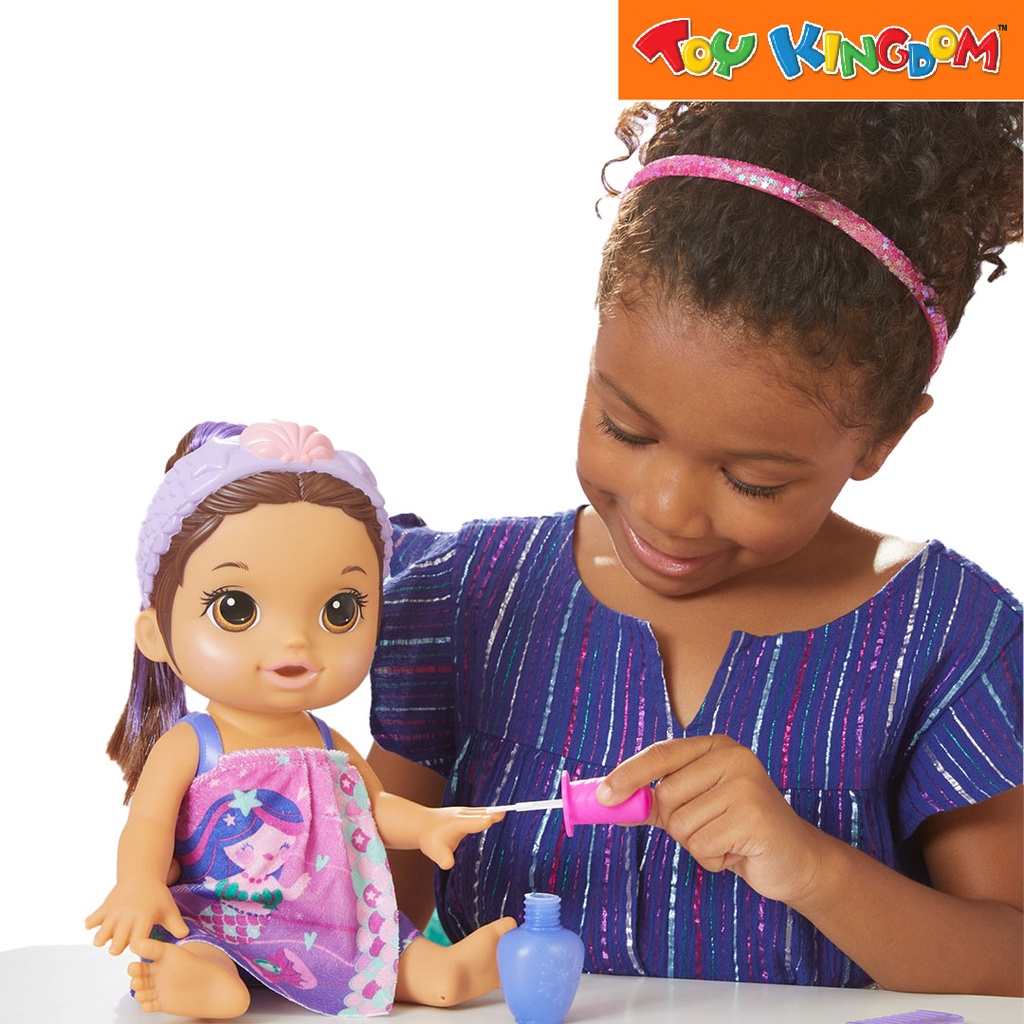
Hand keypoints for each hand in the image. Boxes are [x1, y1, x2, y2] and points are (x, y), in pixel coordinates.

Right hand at [85, 881, 188, 955]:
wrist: (142, 875)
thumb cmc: (157, 897)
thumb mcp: (169, 909)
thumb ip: (176, 925)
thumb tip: (186, 937)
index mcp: (144, 918)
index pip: (138, 943)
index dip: (138, 949)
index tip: (140, 948)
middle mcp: (127, 916)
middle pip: (117, 944)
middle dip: (118, 948)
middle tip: (121, 944)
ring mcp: (113, 912)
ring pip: (101, 935)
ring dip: (103, 939)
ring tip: (108, 936)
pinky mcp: (104, 908)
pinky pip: (91, 920)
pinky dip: (92, 924)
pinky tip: (98, 924)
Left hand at [419, 807, 504, 869]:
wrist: (423, 824)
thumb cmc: (430, 839)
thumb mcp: (434, 852)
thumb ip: (443, 859)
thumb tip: (448, 865)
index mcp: (457, 823)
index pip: (473, 822)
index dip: (483, 821)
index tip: (494, 818)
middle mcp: (462, 815)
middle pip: (481, 814)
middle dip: (493, 814)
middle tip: (506, 813)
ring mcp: (465, 811)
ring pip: (482, 810)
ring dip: (494, 812)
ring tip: (506, 812)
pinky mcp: (467, 811)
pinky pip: (482, 811)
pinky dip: (491, 812)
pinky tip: (499, 814)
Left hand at [599, 736, 822, 903]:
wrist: (796, 859)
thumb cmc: (739, 830)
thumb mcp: (696, 806)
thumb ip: (655, 800)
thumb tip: (606, 800)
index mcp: (715, 747)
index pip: (661, 755)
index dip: (628, 775)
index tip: (602, 797)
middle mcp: (732, 757)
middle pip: (666, 796)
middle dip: (678, 825)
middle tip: (710, 828)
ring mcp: (745, 784)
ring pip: (681, 825)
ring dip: (698, 845)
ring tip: (727, 840)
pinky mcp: (753, 816)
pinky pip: (702, 846)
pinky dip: (713, 859)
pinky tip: (737, 852)